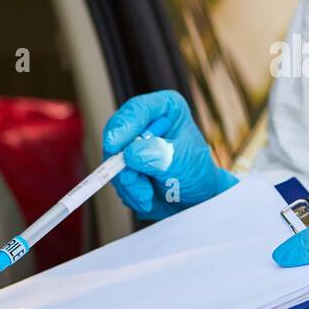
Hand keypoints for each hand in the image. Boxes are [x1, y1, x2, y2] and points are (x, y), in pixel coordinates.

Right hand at [102, 90, 236, 219]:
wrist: (193, 200)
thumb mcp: (182, 162)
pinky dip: (128, 190)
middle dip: (124, 162)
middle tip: (133, 180)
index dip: (124, 125)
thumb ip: (158, 155)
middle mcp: (146, 121)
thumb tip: (130, 154)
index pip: (139, 109)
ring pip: (113, 158)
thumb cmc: (196, 174)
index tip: (115, 144)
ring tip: (147, 194)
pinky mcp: (123, 162)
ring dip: (129, 182)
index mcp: (166, 108)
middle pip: (118, 133)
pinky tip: (145, 196)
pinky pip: (114, 175)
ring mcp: (131, 143)